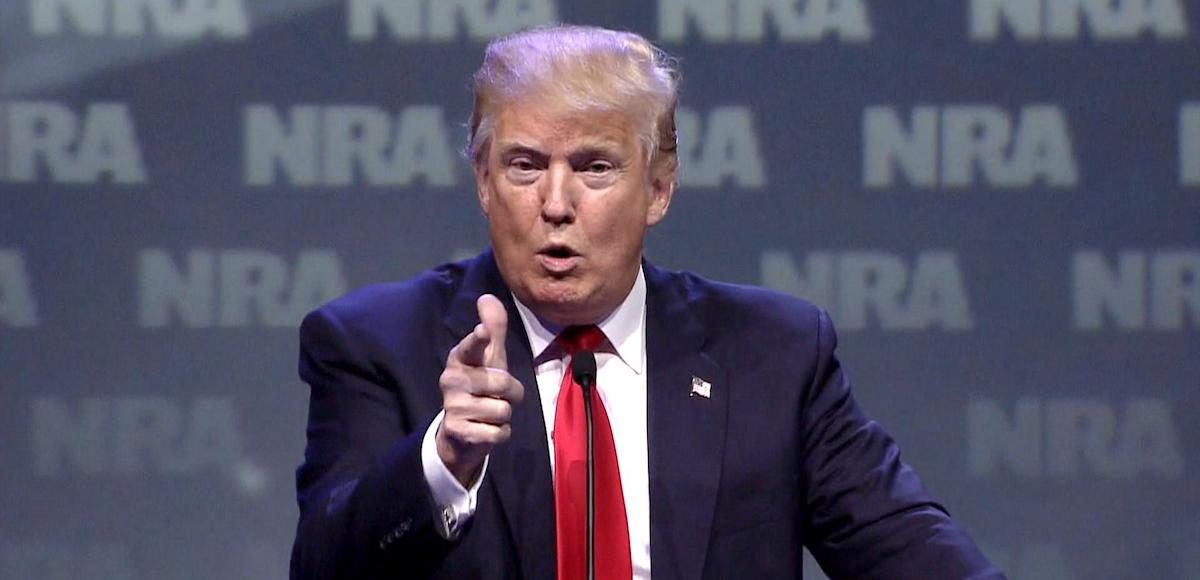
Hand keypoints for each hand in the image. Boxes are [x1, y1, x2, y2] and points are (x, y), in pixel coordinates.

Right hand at [435, 294, 524, 485]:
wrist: (460, 433)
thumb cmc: (480, 386)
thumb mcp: (489, 358)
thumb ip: (493, 329)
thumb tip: (487, 297)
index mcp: (460, 358)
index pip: (471, 347)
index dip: (479, 339)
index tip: (482, 331)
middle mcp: (451, 380)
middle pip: (503, 384)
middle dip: (511, 393)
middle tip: (497, 396)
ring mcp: (453, 406)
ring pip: (503, 410)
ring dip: (504, 416)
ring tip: (488, 414)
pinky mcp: (458, 431)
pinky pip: (499, 432)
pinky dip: (500, 434)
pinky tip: (485, 430)